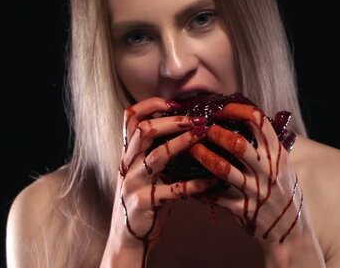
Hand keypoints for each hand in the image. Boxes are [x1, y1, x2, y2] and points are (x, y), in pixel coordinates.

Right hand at [103, 97, 211, 263]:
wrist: (130, 236)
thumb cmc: (144, 197)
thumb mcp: (144, 170)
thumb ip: (156, 149)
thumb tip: (187, 124)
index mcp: (128, 153)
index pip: (131, 118)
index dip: (151, 105)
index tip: (175, 103)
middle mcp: (128, 164)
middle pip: (144, 130)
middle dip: (171, 121)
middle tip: (196, 118)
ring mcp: (133, 183)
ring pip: (156, 156)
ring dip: (181, 143)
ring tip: (202, 135)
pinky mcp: (143, 203)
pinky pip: (172, 190)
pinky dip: (195, 183)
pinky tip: (211, 179)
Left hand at [190, 103, 304, 245]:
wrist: (290, 229)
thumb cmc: (283, 191)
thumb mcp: (283, 164)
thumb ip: (267, 145)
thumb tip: (247, 119)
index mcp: (277, 153)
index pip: (258, 121)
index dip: (236, 110)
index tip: (221, 110)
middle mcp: (267, 170)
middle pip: (237, 143)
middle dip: (216, 134)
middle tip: (204, 130)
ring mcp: (254, 190)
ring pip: (222, 169)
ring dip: (203, 156)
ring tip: (192, 149)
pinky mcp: (242, 209)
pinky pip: (215, 196)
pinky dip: (200, 188)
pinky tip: (190, 181)